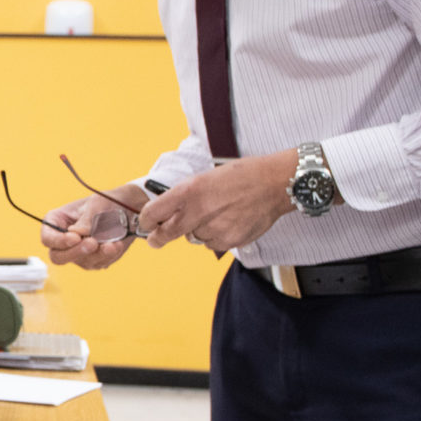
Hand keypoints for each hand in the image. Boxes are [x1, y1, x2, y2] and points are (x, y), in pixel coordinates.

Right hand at [38, 187, 145, 269]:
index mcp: (56, 222)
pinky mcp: (94, 260)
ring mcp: (78, 253)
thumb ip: (87, 219)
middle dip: (76, 252)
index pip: (48, 238)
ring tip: (112, 243)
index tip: (75, 237)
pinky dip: (109, 255)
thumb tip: (78, 233)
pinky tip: (116, 245)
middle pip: (58, 257)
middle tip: (92, 243)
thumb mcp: (96, 204)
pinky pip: (99, 263)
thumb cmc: (106, 202)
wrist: (127, 209)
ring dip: (98, 253)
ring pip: (82, 262)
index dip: (58, 241)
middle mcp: (64, 241)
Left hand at [138, 150, 297, 253]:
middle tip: (155, 240)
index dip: (146, 221)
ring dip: (196, 232)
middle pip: (166, 233)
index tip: (145, 224)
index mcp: (189, 191)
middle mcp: (199, 211)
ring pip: (193, 238)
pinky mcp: (229, 240)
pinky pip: (211, 244)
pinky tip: (228, 222)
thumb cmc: (240, 176)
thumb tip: (165, 212)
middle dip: (158, 238)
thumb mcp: (204, 178)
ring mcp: (215, 228)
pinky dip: (214, 237)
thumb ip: (184, 196)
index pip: (153, 213)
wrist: (275, 183)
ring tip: (215, 215)